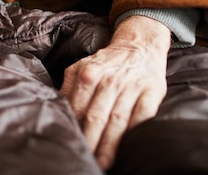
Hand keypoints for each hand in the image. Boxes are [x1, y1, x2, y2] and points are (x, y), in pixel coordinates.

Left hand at [59, 15, 169, 169]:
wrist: (139, 45)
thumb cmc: (106, 62)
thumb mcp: (81, 67)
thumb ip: (69, 87)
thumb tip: (56, 107)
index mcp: (88, 74)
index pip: (78, 107)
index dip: (74, 127)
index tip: (70, 143)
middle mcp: (109, 80)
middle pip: (96, 116)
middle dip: (90, 140)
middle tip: (86, 158)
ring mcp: (131, 87)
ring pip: (117, 120)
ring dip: (110, 144)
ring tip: (104, 162)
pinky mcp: (151, 92)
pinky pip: (142, 116)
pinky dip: (135, 133)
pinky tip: (129, 147)